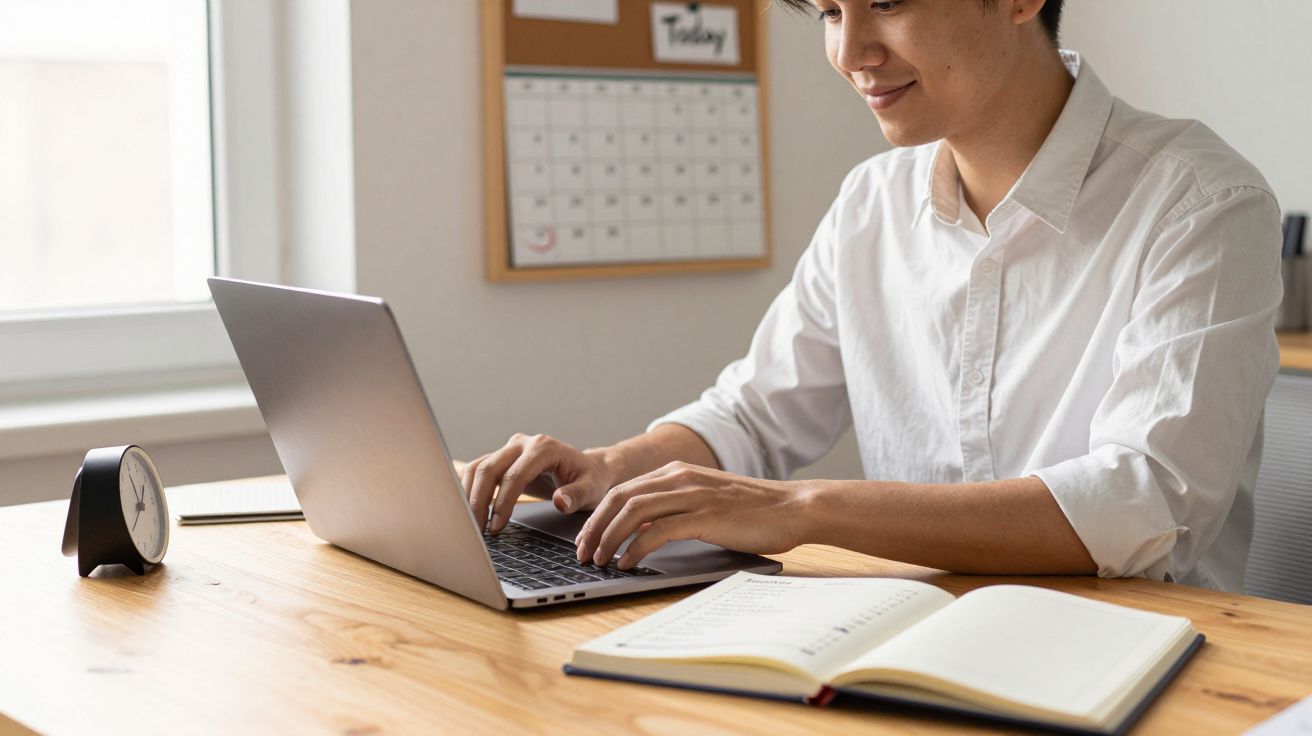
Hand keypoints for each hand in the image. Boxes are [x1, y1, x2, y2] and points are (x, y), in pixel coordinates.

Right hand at [463, 433, 613, 533]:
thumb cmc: (590, 479)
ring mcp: (510, 449)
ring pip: (477, 468)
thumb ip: (577, 496)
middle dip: (479, 501)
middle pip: (489, 468)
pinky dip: (469, 490)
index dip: (503, 502)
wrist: (587, 468)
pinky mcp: (502, 458)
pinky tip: (469, 512)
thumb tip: (560, 502)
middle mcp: (523, 443)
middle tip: (478, 531)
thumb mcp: (591, 489)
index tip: (497, 527)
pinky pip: (477, 471)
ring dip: (469, 496)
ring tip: (472, 525)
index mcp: (544, 448)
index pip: (515, 475)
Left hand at [574, 461, 808, 568]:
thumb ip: (673, 510)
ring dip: (609, 538)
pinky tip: (627, 562)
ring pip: (633, 512)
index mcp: (678, 473)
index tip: (585, 538)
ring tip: (599, 560)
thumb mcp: (705, 503)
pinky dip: (636, 548)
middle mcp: (680, 478)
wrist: (793, 508)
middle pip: (620, 499)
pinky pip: (659, 531)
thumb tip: (639, 532)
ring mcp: (692, 495)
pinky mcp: (705, 516)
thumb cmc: (753, 511)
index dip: (598, 515)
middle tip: (582, 552)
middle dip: (594, 527)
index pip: (623, 490)